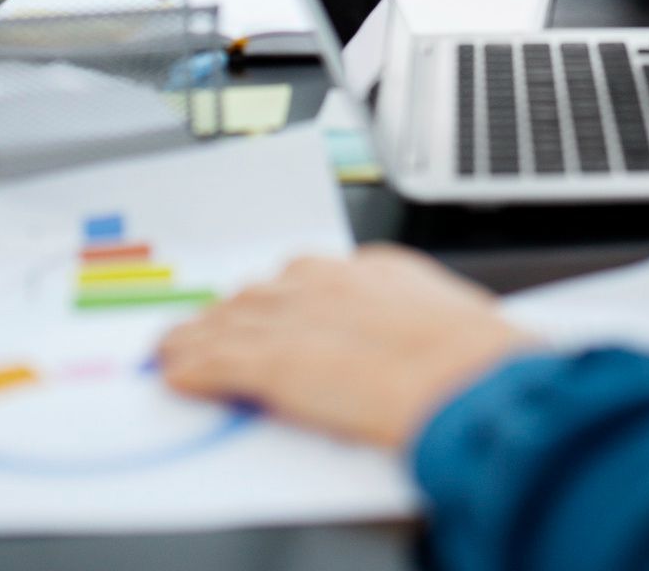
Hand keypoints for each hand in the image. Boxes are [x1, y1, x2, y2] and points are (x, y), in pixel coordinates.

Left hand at [160, 246, 535, 449]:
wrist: (468, 379)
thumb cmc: (476, 361)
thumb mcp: (446, 324)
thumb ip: (409, 327)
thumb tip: (409, 349)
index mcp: (374, 270)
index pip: (307, 275)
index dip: (279, 297)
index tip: (266, 308)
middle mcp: (328, 283)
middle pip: (263, 292)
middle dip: (234, 312)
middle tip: (207, 327)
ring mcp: (298, 318)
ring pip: (230, 321)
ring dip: (199, 336)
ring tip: (173, 349)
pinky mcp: (274, 362)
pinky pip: (217, 361)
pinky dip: (191, 369)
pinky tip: (173, 376)